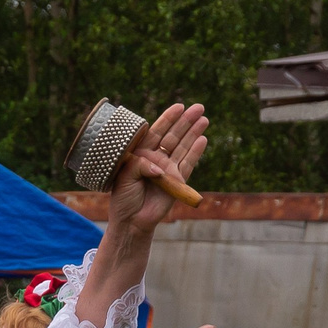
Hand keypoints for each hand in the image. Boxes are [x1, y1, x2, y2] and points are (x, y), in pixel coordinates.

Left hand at [111, 102, 209, 235]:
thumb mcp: (124, 175)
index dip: (168, 119)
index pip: (156, 131)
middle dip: (185, 121)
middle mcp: (156, 158)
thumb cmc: (123, 197)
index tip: (179, 107)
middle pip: (173, 136)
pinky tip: (203, 139)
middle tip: (198, 107)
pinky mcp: (178, 181)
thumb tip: (159, 167)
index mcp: (141, 153)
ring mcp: (168, 169)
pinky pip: (188, 163)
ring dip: (194, 132)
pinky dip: (196, 151)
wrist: (132, 220)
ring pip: (183, 146)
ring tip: (204, 118)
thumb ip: (140, 165)